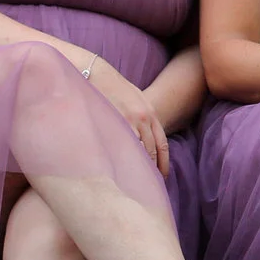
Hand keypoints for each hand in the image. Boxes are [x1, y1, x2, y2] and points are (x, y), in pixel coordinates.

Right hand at [85, 56, 171, 174]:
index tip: (162, 177)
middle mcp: (145, 118)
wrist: (96, 72)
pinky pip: (124, 146)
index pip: (162, 144)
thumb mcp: (134, 98)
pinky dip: (125, 159)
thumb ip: (141, 117)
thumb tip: (140, 138)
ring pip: (140, 151)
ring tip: (135, 184)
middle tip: (149, 187)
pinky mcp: (116, 121)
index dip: (163, 164)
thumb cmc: (112, 87)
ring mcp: (131, 120)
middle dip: (153, 170)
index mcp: (151, 113)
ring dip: (139, 168)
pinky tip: (122, 171)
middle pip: (153, 151)